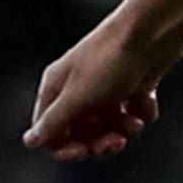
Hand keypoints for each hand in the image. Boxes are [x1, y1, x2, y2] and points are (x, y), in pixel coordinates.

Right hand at [24, 12, 176, 160]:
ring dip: (123, 130)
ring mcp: (106, 87)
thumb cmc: (110, 60)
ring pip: (110, 127)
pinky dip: (142, 112)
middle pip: (82, 134)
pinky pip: (135, 113)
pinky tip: (146, 99)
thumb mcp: (77, 97)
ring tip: (135, 121)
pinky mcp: (132, 84)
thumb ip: (53, 122)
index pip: (50, 132)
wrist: (152, 32)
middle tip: (116, 141)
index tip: (84, 151)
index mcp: (57, 89)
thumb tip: (30, 141)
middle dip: (100, 143)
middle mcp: (79, 88)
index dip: (65, 148)